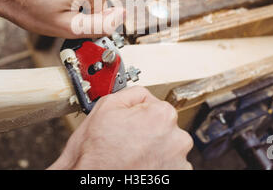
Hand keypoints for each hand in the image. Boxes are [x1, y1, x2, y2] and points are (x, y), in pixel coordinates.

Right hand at [49, 86, 192, 169]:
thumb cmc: (96, 153)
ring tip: (132, 156)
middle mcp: (177, 139)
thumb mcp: (106, 106)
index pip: (155, 106)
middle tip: (127, 141)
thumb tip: (142, 94)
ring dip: (153, 150)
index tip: (129, 124)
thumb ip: (132, 93)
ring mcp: (179, 161)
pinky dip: (156, 165)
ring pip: (166, 147)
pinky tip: (139, 165)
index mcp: (163, 115)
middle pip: (163, 127)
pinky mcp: (176, 176)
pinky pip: (168, 165)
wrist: (93, 179)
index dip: (138, 114)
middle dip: (148, 131)